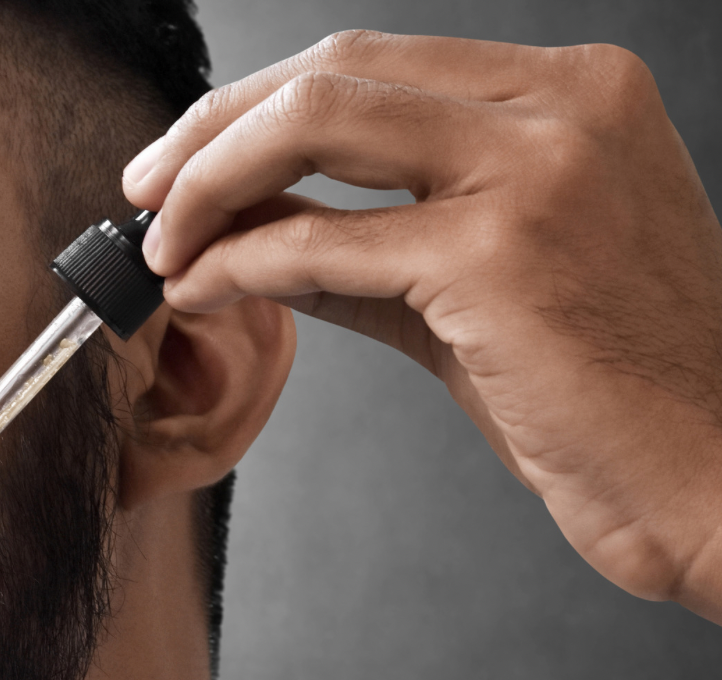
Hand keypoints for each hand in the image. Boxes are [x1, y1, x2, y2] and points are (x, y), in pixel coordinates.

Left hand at [122, 31, 721, 622]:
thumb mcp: (482, 297)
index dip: (261, 109)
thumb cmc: (611, 397)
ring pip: (319, 124)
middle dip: (215, 130)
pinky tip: (202, 285)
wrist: (712, 478)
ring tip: (160, 243)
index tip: (193, 160)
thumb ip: (377, 253)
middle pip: (333, 73)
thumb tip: (266, 236)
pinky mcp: (503, 251)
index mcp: (570, 98)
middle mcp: (562, 106)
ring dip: (213, 184)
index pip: (373, 68)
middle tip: (147, 186)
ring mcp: (537, 168)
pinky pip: (329, 241)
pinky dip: (246, 260)